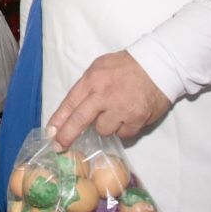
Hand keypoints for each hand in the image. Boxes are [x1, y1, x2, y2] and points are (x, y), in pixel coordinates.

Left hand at [48, 51, 169, 145]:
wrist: (160, 65)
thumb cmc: (127, 66)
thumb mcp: (100, 67)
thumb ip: (87, 87)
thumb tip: (73, 110)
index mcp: (93, 80)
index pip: (70, 103)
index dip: (58, 120)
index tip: (50, 133)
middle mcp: (104, 95)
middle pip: (79, 121)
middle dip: (67, 136)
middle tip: (60, 146)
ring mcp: (121, 109)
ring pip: (103, 130)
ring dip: (105, 126)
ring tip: (115, 113)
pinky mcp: (137, 119)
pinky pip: (123, 134)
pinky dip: (123, 129)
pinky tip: (128, 116)